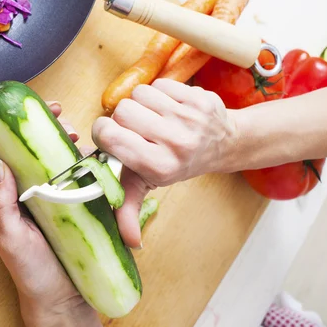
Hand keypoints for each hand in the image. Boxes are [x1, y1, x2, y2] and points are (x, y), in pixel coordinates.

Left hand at [0, 85, 104, 326]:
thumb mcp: (10, 237)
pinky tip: (81, 147)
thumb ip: (2, 202)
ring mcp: (41, 190)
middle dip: (25, 116)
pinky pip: (64, 166)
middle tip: (47, 105)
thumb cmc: (30, 271)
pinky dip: (71, 150)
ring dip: (50, 130)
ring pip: (40, 149)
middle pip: (14, 141)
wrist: (61, 295)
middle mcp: (18, 186)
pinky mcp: (63, 197)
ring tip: (67, 124)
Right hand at [92, 79, 237, 247]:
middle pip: (122, 111)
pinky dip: (158, 93)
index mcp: (158, 166)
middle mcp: (174, 143)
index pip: (109, 135)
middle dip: (124, 118)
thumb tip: (129, 242)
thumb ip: (129, 209)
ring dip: (140, 103)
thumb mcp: (150, 184)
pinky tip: (167, 106)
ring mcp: (188, 118)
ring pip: (139, 94)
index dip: (104, 132)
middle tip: (137, 129)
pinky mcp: (198, 98)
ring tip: (152, 117)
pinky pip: (159, 84)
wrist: (222, 143)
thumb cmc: (177, 162)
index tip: (111, 137)